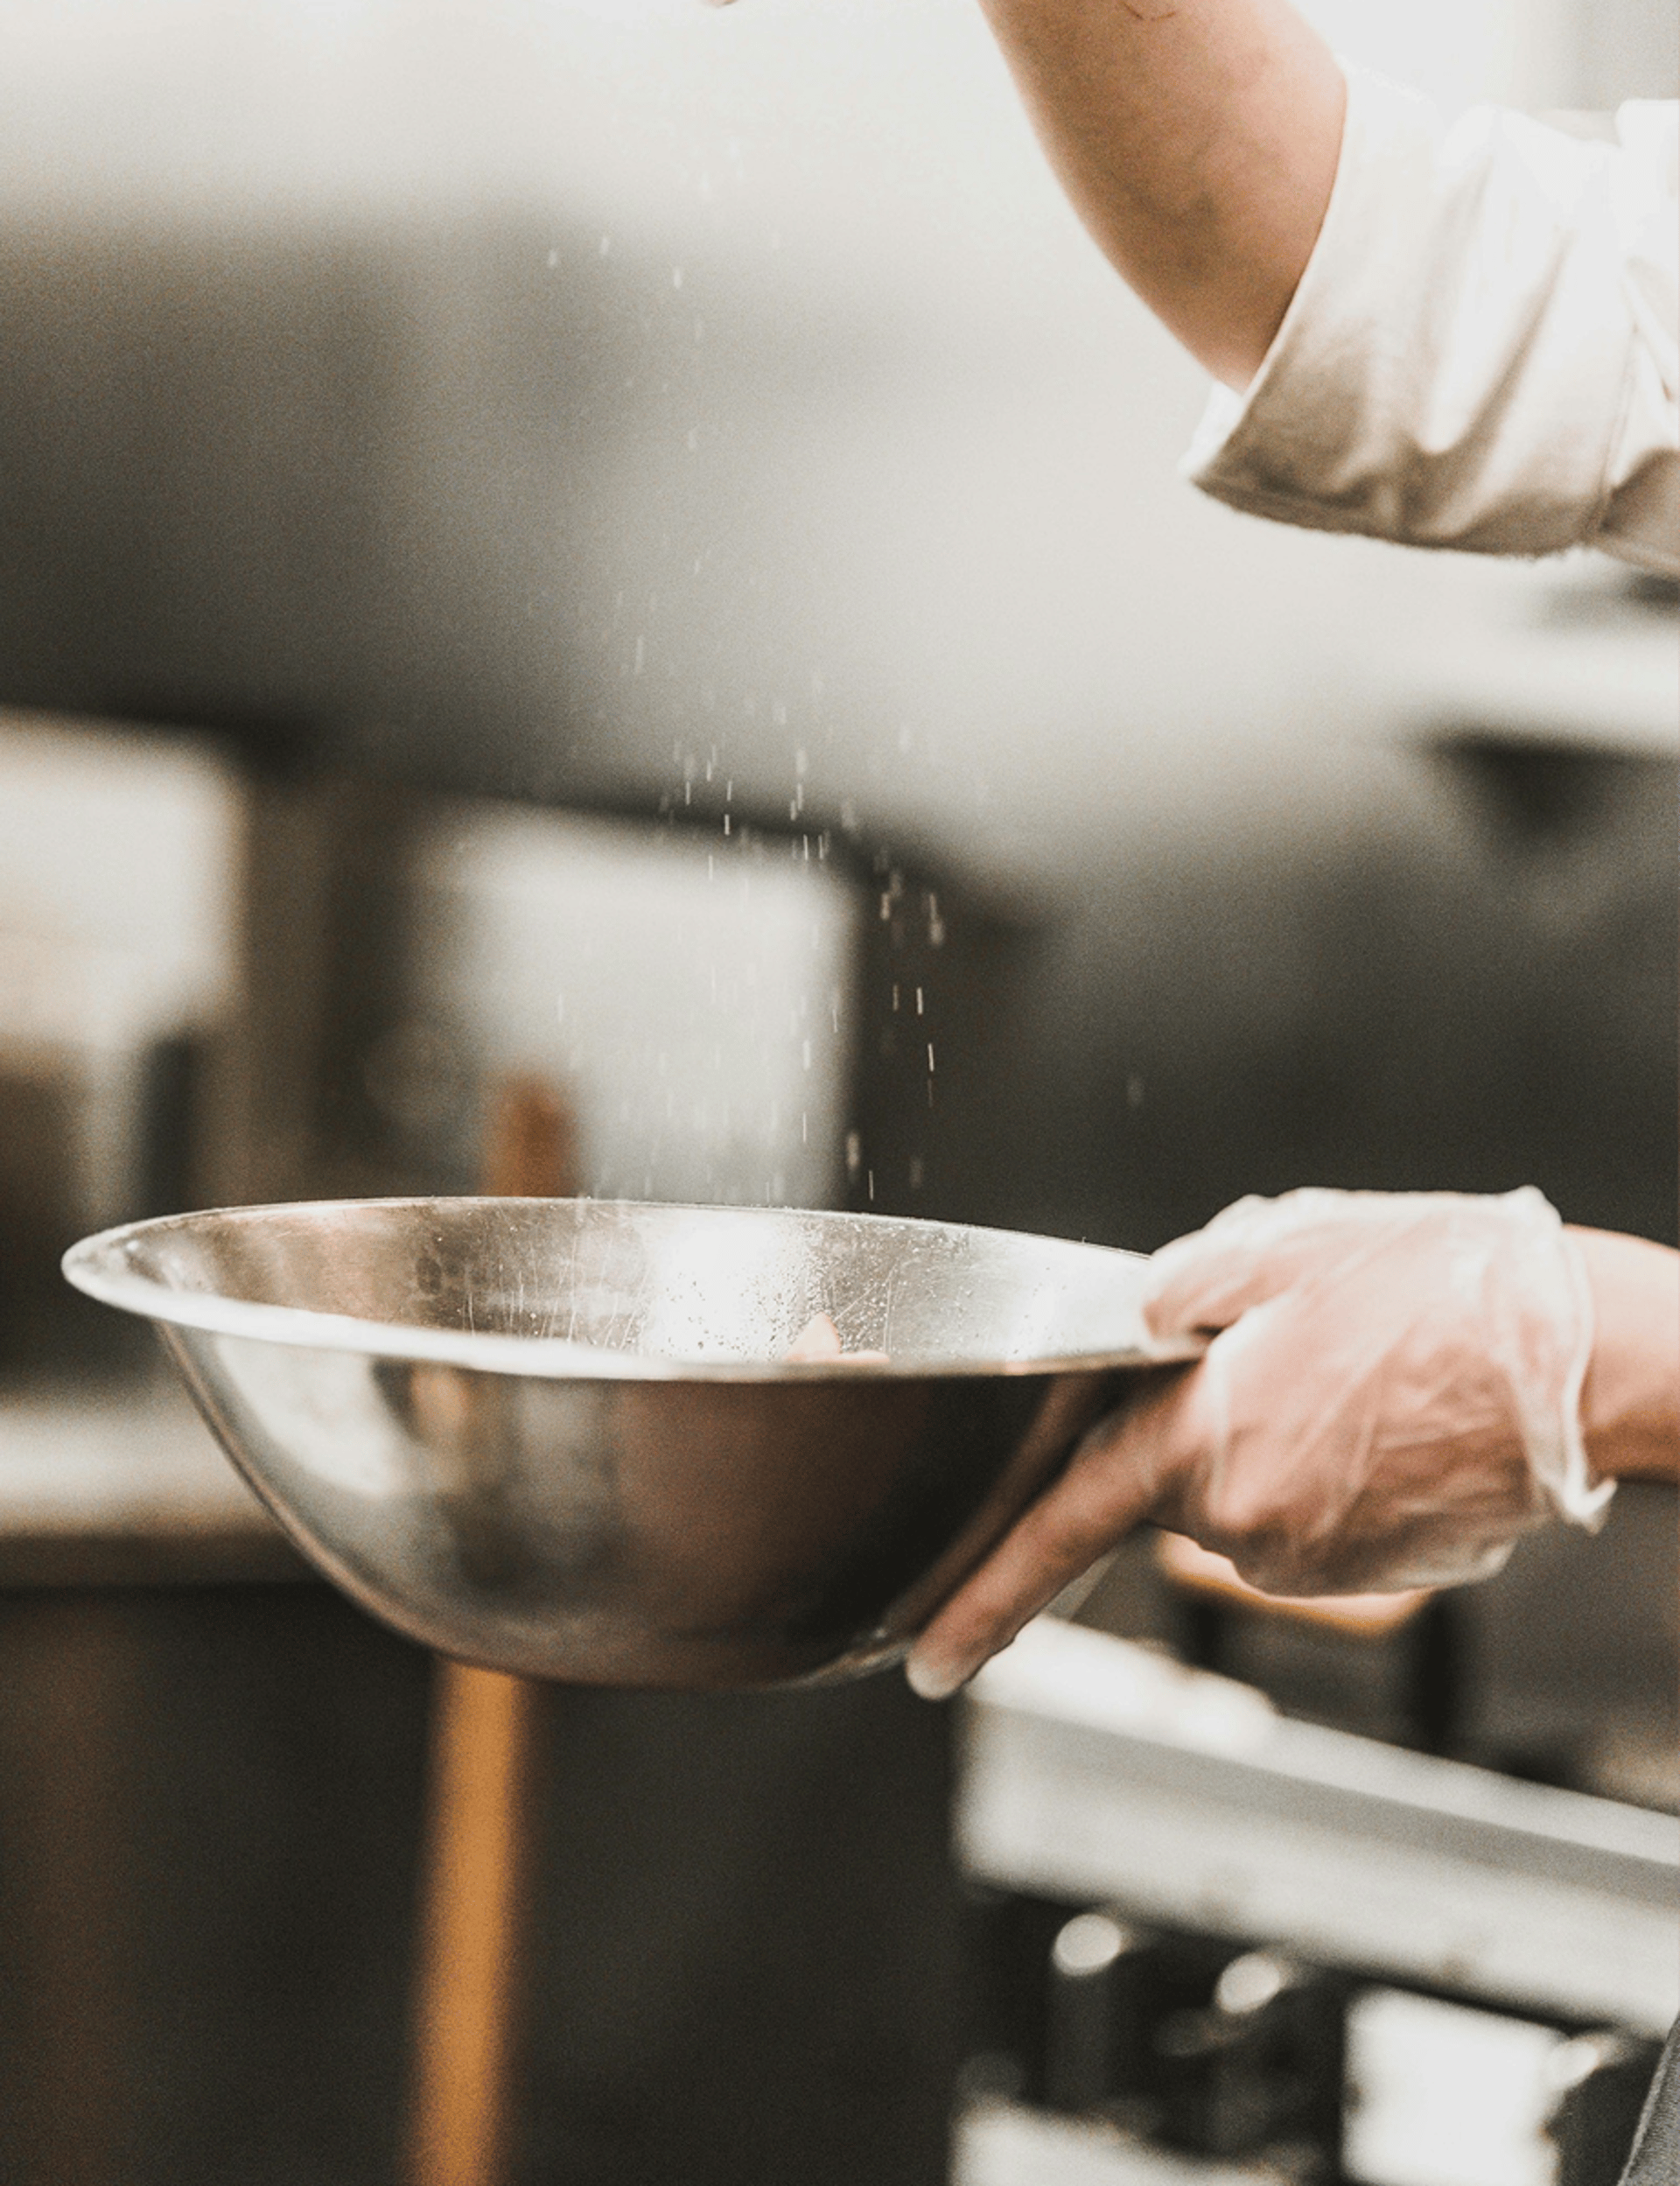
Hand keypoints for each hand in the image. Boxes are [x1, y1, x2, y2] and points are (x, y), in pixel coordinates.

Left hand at [906, 1186, 1603, 1698]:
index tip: (930, 1656)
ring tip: (1362, 1377)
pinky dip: (1334, 1475)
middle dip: (1211, 1433)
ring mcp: (1316, 1560)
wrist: (1585, 1360)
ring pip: (1251, 1500)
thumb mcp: (1283, 1246)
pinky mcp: (1375, 1575)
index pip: (1060, 1527)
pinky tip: (1391, 1418)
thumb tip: (1135, 1319)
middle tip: (1302, 1362)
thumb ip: (1179, 1289)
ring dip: (1281, 1446)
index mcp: (1201, 1435)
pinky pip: (1316, 1522)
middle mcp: (1246, 1519)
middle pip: (1173, 1489)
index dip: (985, 1596)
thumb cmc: (1445, 1291)